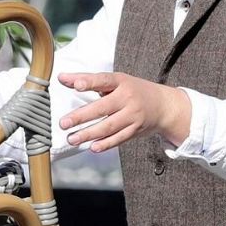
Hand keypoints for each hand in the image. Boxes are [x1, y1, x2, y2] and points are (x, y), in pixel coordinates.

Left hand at [57, 72, 190, 152]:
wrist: (163, 105)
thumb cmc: (132, 90)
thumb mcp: (114, 81)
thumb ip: (88, 80)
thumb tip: (62, 77)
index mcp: (120, 82)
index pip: (103, 80)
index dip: (89, 82)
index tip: (75, 85)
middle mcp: (128, 98)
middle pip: (103, 108)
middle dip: (81, 116)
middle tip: (63, 123)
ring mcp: (133, 116)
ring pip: (109, 126)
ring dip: (89, 134)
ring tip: (72, 139)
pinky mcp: (135, 130)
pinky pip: (119, 138)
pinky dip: (105, 144)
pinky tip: (92, 147)